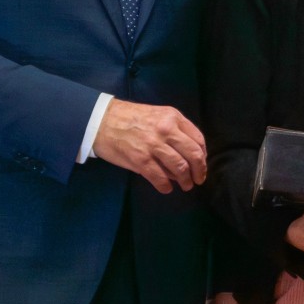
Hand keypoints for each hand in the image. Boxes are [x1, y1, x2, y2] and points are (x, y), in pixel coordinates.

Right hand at [92, 99, 206, 192]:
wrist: (101, 120)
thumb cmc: (130, 118)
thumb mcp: (157, 115)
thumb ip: (175, 130)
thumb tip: (189, 155)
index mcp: (173, 117)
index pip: (198, 139)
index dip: (203, 156)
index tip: (201, 164)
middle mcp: (166, 130)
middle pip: (194, 155)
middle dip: (199, 171)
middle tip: (198, 179)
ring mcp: (153, 145)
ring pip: (180, 168)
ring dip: (186, 181)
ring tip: (185, 186)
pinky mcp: (140, 159)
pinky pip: (160, 178)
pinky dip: (166, 186)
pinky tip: (166, 188)